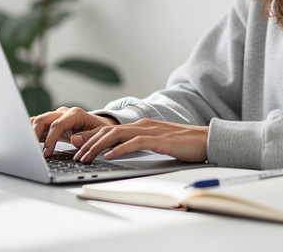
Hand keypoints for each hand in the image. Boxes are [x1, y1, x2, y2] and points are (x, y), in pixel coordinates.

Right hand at [31, 106, 117, 156]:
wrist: (100, 126)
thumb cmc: (101, 131)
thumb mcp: (100, 134)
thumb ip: (89, 137)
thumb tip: (75, 140)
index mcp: (75, 114)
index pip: (57, 125)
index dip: (50, 139)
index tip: (46, 153)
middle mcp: (64, 113)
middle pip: (43, 120)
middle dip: (35, 134)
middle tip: (32, 152)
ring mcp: (57, 117)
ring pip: (38, 121)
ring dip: (31, 133)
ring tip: (28, 148)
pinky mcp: (53, 124)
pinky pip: (40, 126)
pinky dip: (33, 133)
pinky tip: (28, 143)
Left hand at [72, 118, 208, 163]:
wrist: (207, 140)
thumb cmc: (184, 144)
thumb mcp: (157, 143)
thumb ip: (139, 144)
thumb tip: (120, 152)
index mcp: (141, 126)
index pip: (110, 129)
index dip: (91, 137)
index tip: (77, 146)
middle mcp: (142, 125)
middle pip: (108, 130)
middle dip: (89, 142)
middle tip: (75, 154)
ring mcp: (150, 131)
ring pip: (116, 135)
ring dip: (98, 146)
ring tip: (86, 156)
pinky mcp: (159, 140)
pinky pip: (134, 143)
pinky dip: (119, 149)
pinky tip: (109, 157)